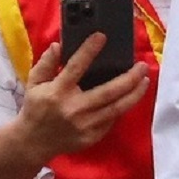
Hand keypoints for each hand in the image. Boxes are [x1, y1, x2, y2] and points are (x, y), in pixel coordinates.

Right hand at [0, 37, 151, 178]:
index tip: (102, 37)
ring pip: (118, 107)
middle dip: (129, 78)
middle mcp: (74, 108)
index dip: (89, 51)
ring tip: (145, 80)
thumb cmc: (35, 108)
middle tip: (142, 65)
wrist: (34, 141)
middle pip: (108, 92)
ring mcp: (86, 124)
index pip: (76, 67)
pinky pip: (112, 119)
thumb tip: (57, 46)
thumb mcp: (33, 83)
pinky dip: (123, 107)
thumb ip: (45, 64)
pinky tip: (130, 97)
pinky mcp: (94, 136)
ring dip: (135, 93)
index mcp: (58, 92)